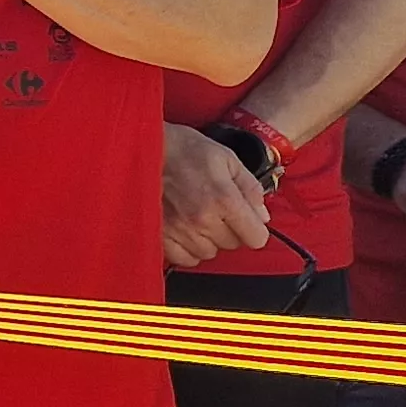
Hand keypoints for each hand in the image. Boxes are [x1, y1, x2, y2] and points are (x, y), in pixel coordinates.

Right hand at [159, 126, 276, 268]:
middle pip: (232, 245)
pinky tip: (185, 230)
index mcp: (224, 199)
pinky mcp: (160, 235)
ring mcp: (179, 230)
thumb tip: (262, 216)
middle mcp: (203, 220)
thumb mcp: (226, 158)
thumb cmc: (184, 148)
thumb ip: (250, 187)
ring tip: (198, 218)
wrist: (142, 148)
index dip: (255, 228)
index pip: (256, 238)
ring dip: (209, 240)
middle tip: (217, 211)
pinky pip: (185, 258)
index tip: (246, 219)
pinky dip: (188, 248)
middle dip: (231, 230)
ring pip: (209, 253)